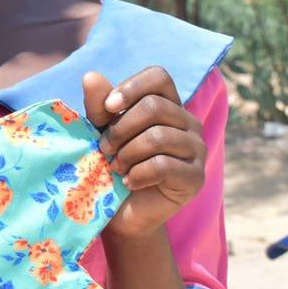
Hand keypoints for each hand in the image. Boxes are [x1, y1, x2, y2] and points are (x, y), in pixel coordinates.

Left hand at [84, 67, 206, 238]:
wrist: (122, 213)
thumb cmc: (112, 166)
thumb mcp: (100, 132)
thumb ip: (99, 106)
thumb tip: (90, 75)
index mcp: (167, 105)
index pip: (159, 76)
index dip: (131, 87)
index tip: (108, 108)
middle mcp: (188, 122)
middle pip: (154, 107)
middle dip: (120, 129)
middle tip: (105, 149)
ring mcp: (197, 149)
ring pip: (159, 136)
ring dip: (127, 154)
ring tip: (116, 168)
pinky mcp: (196, 176)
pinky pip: (164, 165)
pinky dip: (138, 174)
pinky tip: (129, 183)